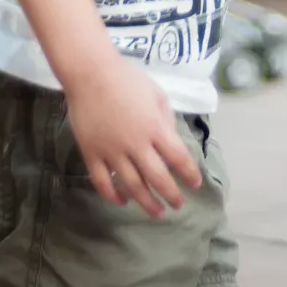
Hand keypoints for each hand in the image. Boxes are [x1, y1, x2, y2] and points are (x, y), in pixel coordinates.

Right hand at [64, 58, 203, 218]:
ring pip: (131, 186)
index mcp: (155, 128)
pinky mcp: (91, 154)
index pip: (178, 158)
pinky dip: (112, 196)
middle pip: (157, 178)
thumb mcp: (157, 96)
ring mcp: (112, 151)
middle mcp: (135, 144)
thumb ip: (166, 121)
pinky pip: (102, 182)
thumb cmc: (128, 80)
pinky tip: (122, 202)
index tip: (196, 184)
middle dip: (171, 195)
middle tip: (178, 205)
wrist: (91, 74)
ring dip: (146, 202)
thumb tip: (171, 143)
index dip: (189, 174)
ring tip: (157, 212)